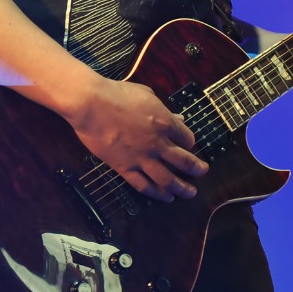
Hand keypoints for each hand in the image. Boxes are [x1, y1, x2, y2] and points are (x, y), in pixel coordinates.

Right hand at [63, 77, 206, 201]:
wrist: (90, 104)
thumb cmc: (116, 93)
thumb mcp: (146, 94)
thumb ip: (164, 109)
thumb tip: (178, 118)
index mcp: (164, 122)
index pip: (187, 138)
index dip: (190, 143)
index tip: (188, 145)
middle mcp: (157, 143)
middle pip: (184, 162)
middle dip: (197, 169)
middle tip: (202, 172)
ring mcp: (141, 157)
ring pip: (167, 179)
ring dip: (182, 188)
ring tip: (189, 192)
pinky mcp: (124, 167)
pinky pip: (143, 185)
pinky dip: (156, 194)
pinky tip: (165, 198)